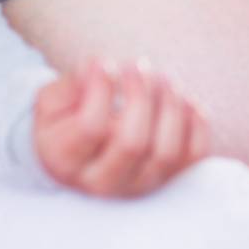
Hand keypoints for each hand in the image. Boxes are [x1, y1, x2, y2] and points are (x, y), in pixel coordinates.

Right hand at [32, 54, 211, 195]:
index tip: (103, 63)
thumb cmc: (65, 120)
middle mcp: (102, 183)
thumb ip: (70, 84)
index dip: (102, 87)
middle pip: (132, 143)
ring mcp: (139, 185)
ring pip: (166, 152)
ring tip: (161, 77)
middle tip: (136, 65)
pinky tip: (183, 98)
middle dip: (139, 95)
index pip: (91, 126)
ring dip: (170, 105)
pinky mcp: (169, 178)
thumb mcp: (51, 101)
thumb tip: (99, 68)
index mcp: (65, 161)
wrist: (81, 153)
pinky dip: (196, 122)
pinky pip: (194, 155)